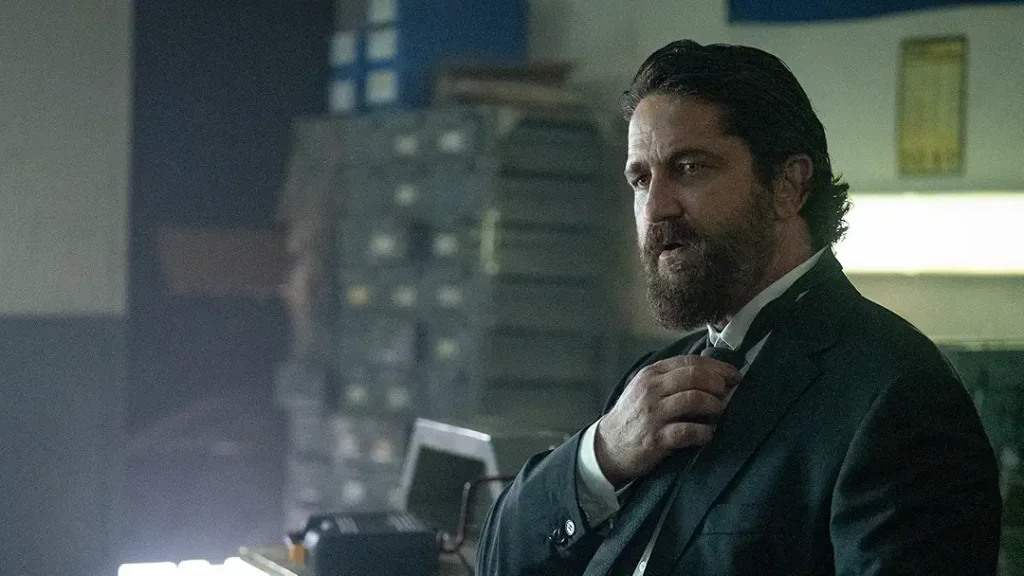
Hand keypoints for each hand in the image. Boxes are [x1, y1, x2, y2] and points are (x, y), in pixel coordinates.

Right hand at [594, 355, 738, 484]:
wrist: (608, 446)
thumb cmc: (635, 416)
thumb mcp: (646, 389)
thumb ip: (672, 380)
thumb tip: (714, 377)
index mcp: (651, 374)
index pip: (689, 362)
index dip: (717, 367)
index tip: (733, 375)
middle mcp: (651, 390)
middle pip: (694, 376)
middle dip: (718, 383)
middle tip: (728, 393)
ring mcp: (653, 414)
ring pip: (694, 399)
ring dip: (714, 406)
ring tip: (718, 412)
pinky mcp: (656, 438)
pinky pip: (689, 431)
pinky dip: (705, 432)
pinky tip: (708, 434)